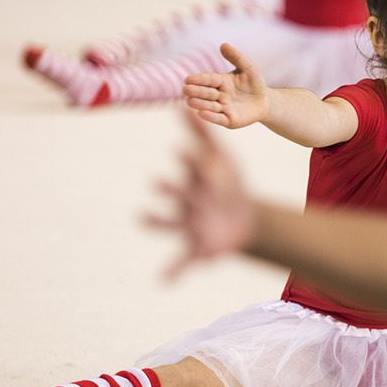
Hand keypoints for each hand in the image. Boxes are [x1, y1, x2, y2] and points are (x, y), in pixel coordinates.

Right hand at [143, 112, 254, 279]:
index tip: (185, 152)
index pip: (190, 168)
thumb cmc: (229, 184)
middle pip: (176, 194)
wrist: (246, 218)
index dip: (188, 162)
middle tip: (157, 183)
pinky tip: (163, 282)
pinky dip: (172, 271)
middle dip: (169, 189)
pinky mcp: (197, 248)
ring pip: (168, 223)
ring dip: (155, 221)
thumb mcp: (222, 157)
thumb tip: (183, 105)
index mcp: (195, 180)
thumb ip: (203, 134)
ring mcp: (189, 225)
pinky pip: (181, 261)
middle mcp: (187, 202)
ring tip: (141, 218)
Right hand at [183, 43, 269, 127]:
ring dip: (200, 104)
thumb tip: (224, 44)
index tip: (188, 79)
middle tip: (186, 89)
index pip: (208, 80)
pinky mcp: (229, 120)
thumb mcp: (248, 68)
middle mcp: (219, 95)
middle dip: (196, 91)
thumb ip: (236, 57)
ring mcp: (223, 108)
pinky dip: (210, 116)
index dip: (199, 80)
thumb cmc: (255, 83)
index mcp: (221, 81)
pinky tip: (202, 113)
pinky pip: (218, 118)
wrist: (265, 101)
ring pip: (209, 106)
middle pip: (206, 93)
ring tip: (191, 101)